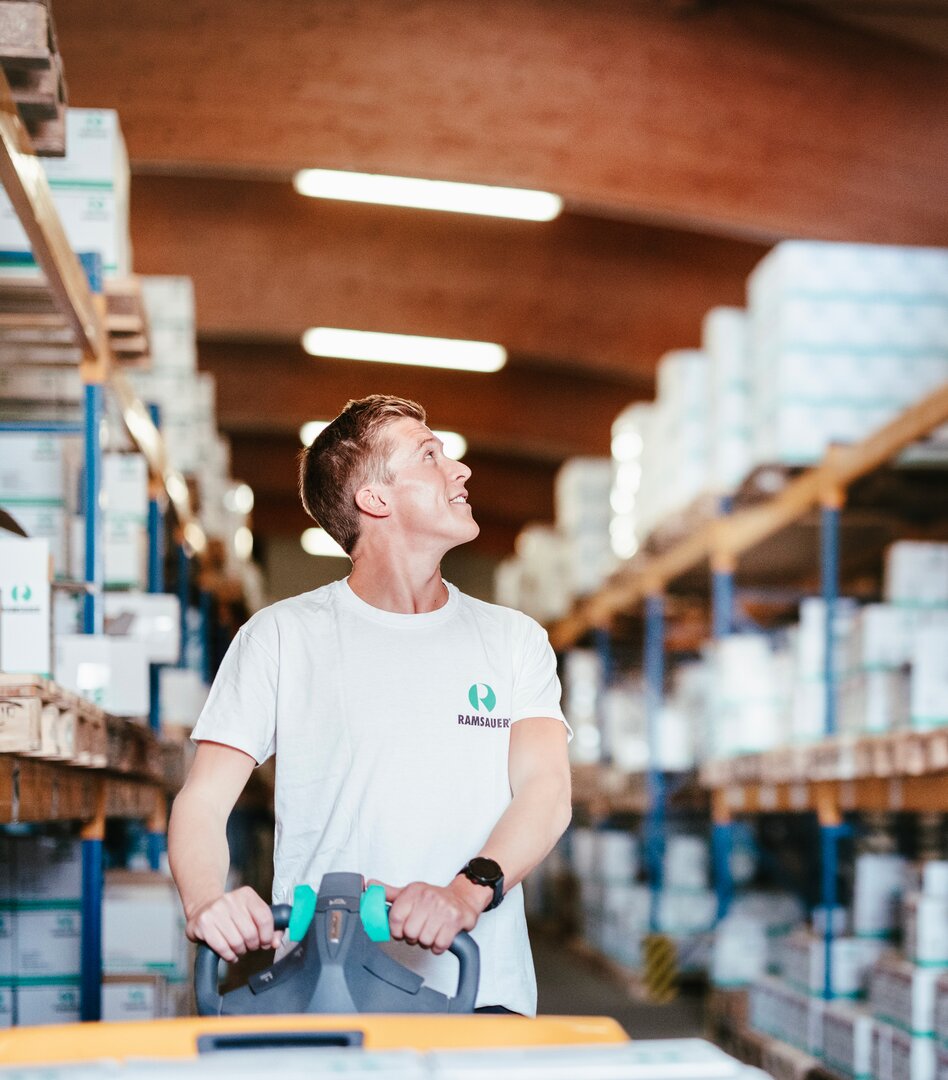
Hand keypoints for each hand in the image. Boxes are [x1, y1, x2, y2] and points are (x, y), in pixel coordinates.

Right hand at [185, 885, 283, 962]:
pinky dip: (229, 955)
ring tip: (239, 948)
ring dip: (240, 951)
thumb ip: (269, 927)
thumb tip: (276, 943)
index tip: (265, 942)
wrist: (203, 908)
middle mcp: (231, 899)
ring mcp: (215, 911)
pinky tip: (230, 953)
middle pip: (251, 933)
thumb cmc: (232, 914)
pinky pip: (222, 948)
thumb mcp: (251, 913)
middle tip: (250, 945)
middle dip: (253, 945)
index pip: (265, 918)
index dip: (268, 935)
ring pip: (237, 942)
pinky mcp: (204, 924)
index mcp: (247, 894)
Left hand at [372, 877, 488, 954]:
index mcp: (414, 891)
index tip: (400, 929)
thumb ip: (388, 892)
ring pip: (424, 941)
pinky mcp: (455, 920)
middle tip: (419, 929)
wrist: (462, 898)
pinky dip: (438, 946)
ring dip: (427, 942)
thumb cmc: (433, 898)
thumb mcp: (410, 893)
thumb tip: (369, 886)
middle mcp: (428, 897)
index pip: (395, 918)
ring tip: (431, 931)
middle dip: (413, 936)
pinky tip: (440, 936)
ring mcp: (443, 908)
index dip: (396, 930)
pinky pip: (439, 945)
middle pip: (409, 933)